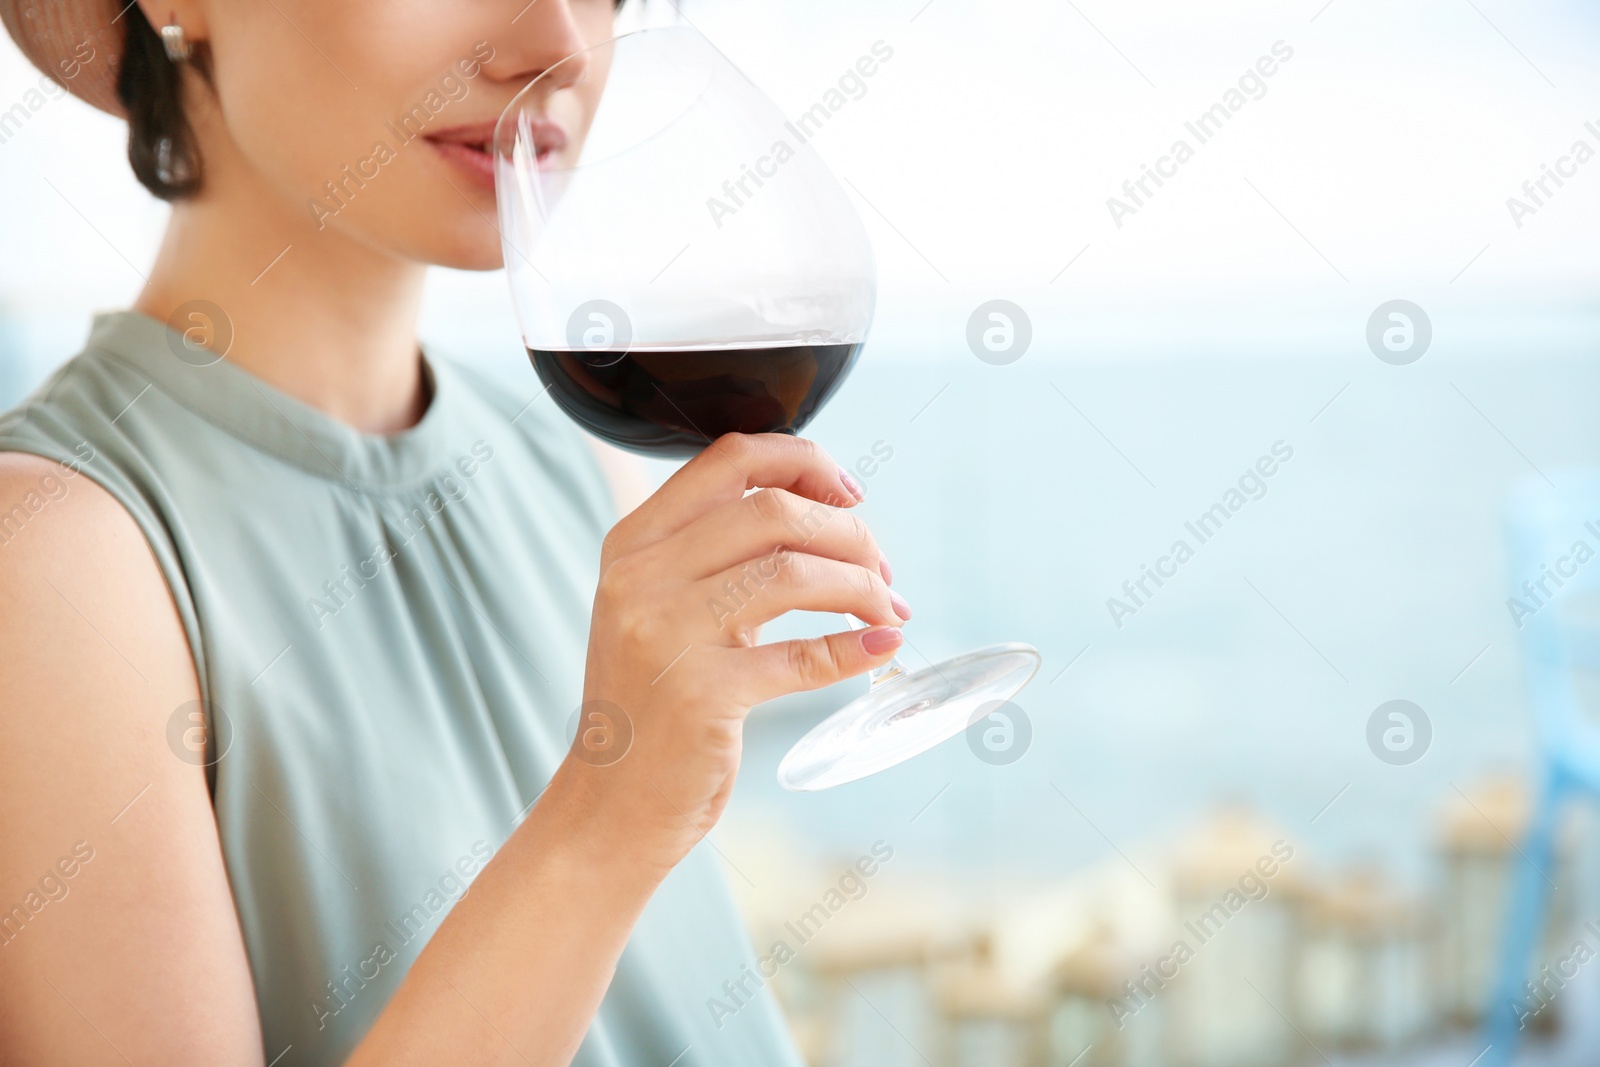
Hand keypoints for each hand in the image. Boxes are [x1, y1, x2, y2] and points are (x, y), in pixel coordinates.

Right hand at [565, 433, 907, 873]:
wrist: (608, 807)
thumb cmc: (651, 705)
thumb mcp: (659, 609)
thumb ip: (716, 555)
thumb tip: (828, 513)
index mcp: (634, 543)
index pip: (731, 458)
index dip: (806, 463)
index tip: (849, 495)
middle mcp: (642, 578)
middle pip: (775, 511)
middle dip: (849, 533)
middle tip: (880, 570)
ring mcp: (668, 635)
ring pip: (795, 572)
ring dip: (861, 586)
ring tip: (886, 609)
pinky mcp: (702, 695)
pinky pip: (804, 656)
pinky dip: (855, 648)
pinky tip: (880, 648)